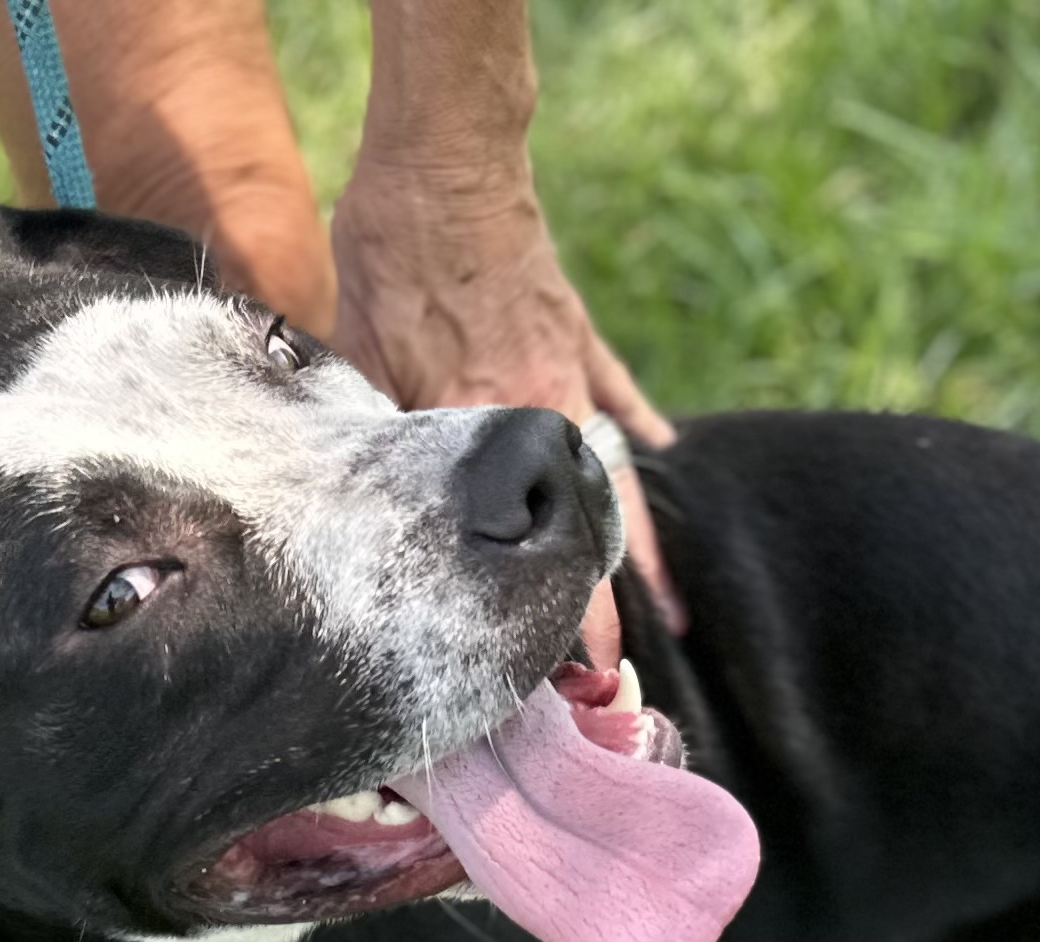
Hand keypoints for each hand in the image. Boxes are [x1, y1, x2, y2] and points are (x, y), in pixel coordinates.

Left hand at [329, 153, 684, 667]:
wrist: (442, 165)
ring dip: (647, 550)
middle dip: (603, 611)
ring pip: (620, 482)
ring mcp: (572, 377)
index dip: (546, 618)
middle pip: (589, 534)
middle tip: (615, 674)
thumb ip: (388, 442)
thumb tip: (380, 514)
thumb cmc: (392, 259)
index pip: (530, 547)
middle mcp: (548, 417)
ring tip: (672, 611)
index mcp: (496, 432)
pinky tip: (668, 450)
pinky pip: (620, 392)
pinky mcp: (576, 334)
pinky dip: (642, 424)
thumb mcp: (368, 361)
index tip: (556, 677)